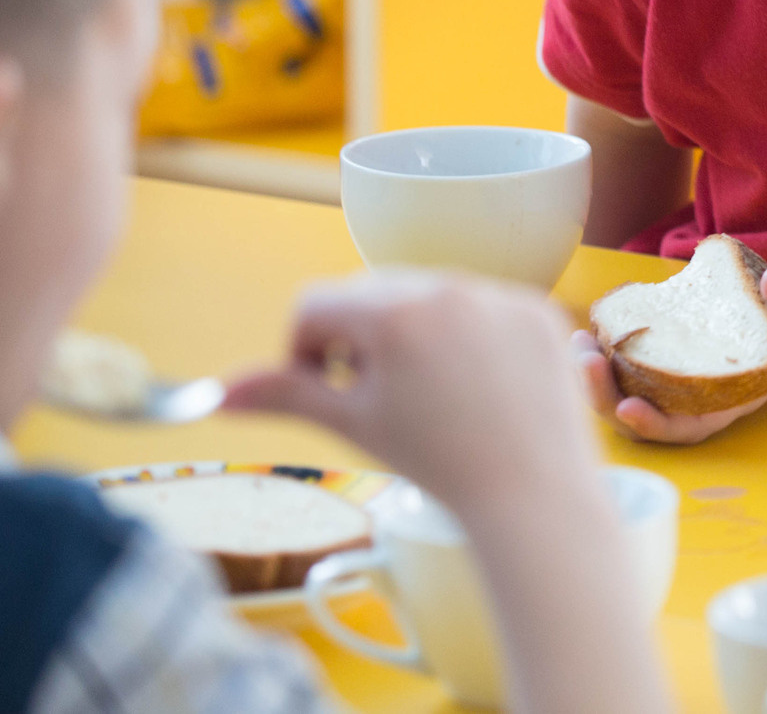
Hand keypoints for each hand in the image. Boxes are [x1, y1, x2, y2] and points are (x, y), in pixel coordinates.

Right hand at [226, 272, 598, 518]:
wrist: (530, 491)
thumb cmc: (436, 462)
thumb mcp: (352, 424)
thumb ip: (284, 394)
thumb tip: (218, 393)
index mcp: (393, 312)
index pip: (315, 303)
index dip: (305, 350)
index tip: (331, 391)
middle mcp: (448, 288)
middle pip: (370, 292)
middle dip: (359, 338)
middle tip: (382, 396)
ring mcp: (499, 294)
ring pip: (427, 295)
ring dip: (413, 332)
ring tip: (432, 396)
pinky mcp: (537, 308)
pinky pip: (482, 304)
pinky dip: (468, 335)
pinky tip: (477, 388)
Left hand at [571, 263, 766, 443]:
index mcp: (730, 403)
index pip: (685, 429)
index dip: (655, 425)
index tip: (629, 407)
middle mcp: (696, 403)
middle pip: (640, 421)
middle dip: (605, 398)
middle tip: (588, 358)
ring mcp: (676, 387)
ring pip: (624, 400)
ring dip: (594, 379)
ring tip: (579, 341)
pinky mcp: (664, 364)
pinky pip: (626, 373)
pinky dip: (605, 358)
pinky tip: (591, 330)